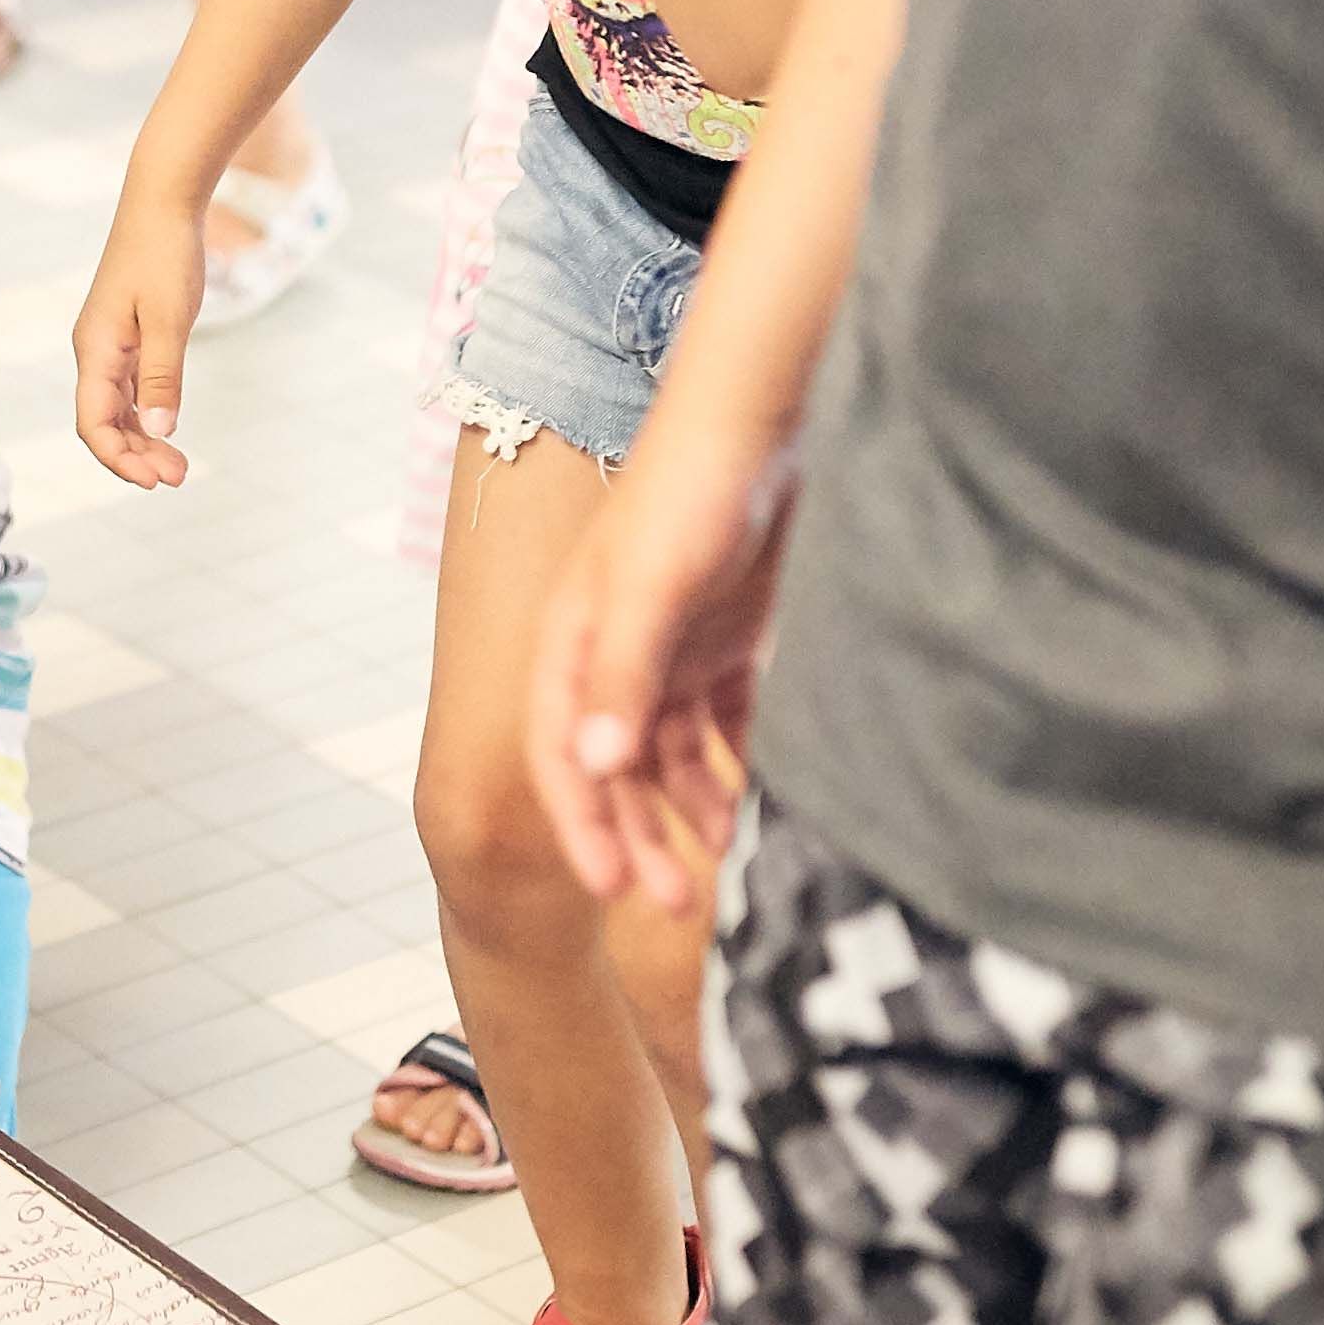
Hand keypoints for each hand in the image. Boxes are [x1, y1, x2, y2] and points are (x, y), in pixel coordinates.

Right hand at [70, 182, 211, 490]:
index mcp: (94, 349)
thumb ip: (162, 376)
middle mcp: (94, 351)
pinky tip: (168, 427)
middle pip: (102, 422)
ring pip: (116, 409)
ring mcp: (109, 344)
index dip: (119, 458)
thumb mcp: (170, 319)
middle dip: (135, 456)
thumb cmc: (164, 254)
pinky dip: (146, 413)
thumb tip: (158, 428)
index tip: (155, 480)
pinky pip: (128, 388)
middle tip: (177, 477)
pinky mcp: (127, 336)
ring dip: (142, 439)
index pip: (93, 423)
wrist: (163, 202)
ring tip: (177, 465)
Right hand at [521, 416, 781, 908]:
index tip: (615, 889)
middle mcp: (611, 654)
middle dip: (641, 835)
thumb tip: (594, 769)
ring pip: (671, 754)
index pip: (561, 755)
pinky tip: (762, 801)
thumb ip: (622, 678)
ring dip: (691, 807)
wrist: (761, 420)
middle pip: (615, 767)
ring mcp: (669, 648)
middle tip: (677, 904)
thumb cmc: (690, 492)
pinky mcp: (724, 639)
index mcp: (570, 644)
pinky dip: (736, 764)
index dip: (584, 825)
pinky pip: (722, 723)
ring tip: (727, 856)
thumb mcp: (652, 589)